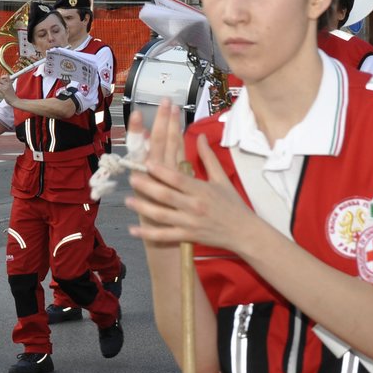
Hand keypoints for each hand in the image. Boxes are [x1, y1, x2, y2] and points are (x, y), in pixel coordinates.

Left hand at [0, 75, 14, 104]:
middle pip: (0, 78)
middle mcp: (8, 84)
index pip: (7, 76)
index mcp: (10, 84)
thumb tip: (1, 87)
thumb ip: (6, 87)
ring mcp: (6, 87)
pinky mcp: (3, 90)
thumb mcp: (10, 90)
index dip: (2, 76)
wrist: (15, 101)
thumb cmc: (12, 97)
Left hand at [125, 102, 257, 252]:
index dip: (161, 171)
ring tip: (128, 200)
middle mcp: (194, 206)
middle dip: (146, 187)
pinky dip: (148, 234)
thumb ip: (208, 157)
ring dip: (143, 208)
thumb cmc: (232, 203)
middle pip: (165, 196)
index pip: (178, 179)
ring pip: (162, 216)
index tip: (147, 163)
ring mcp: (189, 223)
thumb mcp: (221, 178)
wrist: (243, 232)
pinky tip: (133, 230)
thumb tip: (199, 135)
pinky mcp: (187, 237)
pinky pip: (164, 236)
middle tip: (131, 179)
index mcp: (201, 190)